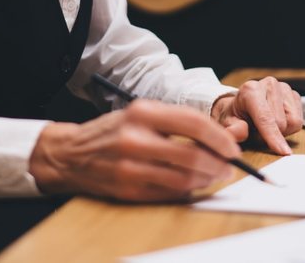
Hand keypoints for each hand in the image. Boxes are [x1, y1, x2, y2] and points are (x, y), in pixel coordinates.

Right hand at [28, 99, 240, 201]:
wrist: (71, 153)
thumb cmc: (115, 131)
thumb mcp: (144, 115)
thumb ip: (184, 123)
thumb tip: (231, 134)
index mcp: (142, 112)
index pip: (193, 123)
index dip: (219, 138)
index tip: (233, 148)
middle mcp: (134, 138)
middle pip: (191, 155)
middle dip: (218, 164)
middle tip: (229, 167)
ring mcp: (129, 166)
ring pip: (183, 179)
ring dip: (206, 180)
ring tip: (213, 175)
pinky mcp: (127, 189)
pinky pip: (168, 193)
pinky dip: (186, 190)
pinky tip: (190, 184)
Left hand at [211, 77, 302, 154]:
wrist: (241, 105)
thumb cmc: (236, 115)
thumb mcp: (228, 124)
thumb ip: (233, 129)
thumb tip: (238, 132)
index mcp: (251, 90)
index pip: (265, 118)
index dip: (273, 136)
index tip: (282, 151)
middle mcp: (269, 85)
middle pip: (281, 123)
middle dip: (271, 135)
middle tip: (258, 132)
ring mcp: (284, 88)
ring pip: (293, 122)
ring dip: (282, 131)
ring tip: (268, 126)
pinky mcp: (294, 95)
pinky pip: (299, 120)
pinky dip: (289, 126)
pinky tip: (277, 121)